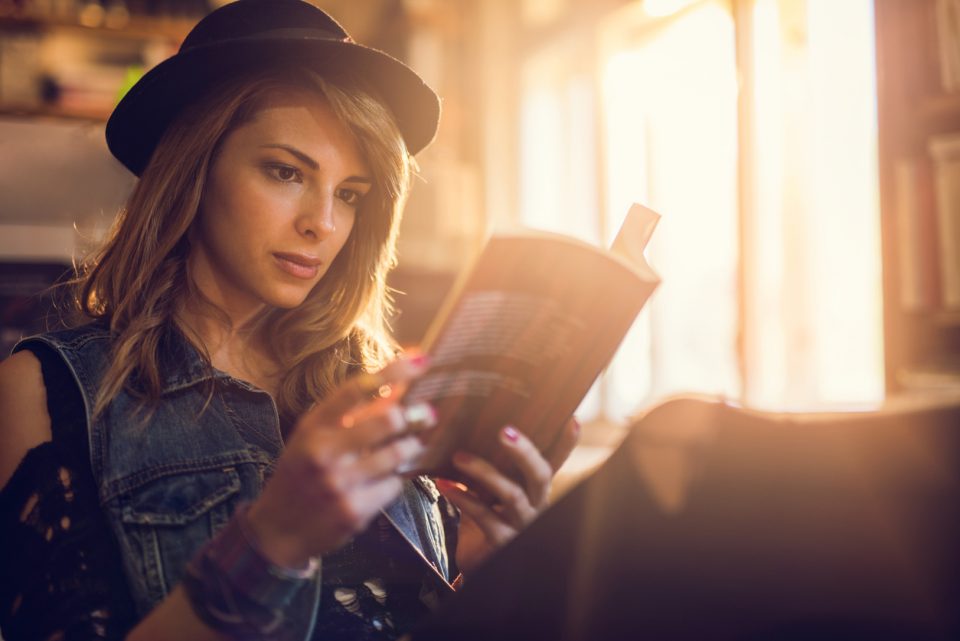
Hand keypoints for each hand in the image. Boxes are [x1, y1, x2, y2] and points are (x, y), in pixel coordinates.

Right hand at [245, 355, 433, 569]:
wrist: (276, 530)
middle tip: (428, 413)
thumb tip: (397, 386)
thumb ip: (349, 415)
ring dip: (412, 447)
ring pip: (398, 454)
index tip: (421, 359)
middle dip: (415, 415)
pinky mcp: (354, 512)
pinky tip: (386, 480)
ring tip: (412, 445)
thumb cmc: (301, 474)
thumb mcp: (313, 438)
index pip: (357, 389)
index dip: (393, 371)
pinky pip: (394, 485)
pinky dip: (395, 479)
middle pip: (387, 420)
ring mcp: (339, 484)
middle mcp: (324, 453)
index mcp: (312, 428)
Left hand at [436, 417, 579, 574]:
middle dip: (525, 452)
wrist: (476, 561)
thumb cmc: (484, 517)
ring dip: (484, 472)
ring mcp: (522, 524)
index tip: (572, 420)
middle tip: (504, 431)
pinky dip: (462, 497)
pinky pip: (484, 515)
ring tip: (459, 457)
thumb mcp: (490, 489)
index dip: (566, 443)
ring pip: (512, 494)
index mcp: (536, 489)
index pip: (555, 462)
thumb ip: (490, 465)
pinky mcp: (502, 541)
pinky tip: (445, 485)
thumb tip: (468, 428)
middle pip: (541, 475)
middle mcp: (536, 505)